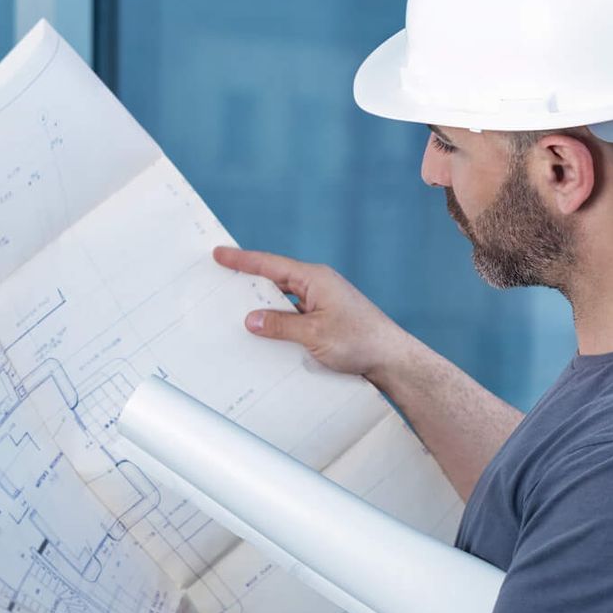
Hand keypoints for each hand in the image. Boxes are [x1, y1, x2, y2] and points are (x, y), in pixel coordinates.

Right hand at [212, 246, 413, 379]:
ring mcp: (323, 302)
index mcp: (315, 279)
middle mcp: (319, 286)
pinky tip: (266, 335)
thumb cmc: (359, 342)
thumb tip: (251, 319)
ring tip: (236, 311)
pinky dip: (279, 322)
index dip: (242, 260)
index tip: (219, 254)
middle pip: (275, 280)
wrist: (392, 358)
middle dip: (248, 282)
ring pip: (284, 300)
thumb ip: (280, 325)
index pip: (271, 265)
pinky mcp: (327, 319)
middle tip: (220, 281)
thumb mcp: (314, 334)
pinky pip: (295, 315)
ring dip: (264, 307)